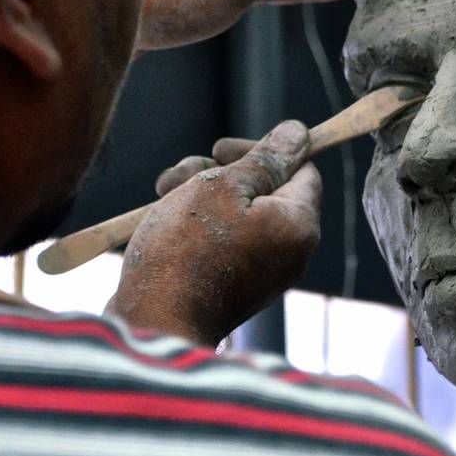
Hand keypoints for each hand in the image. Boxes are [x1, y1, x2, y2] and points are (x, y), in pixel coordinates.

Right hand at [106, 121, 321, 346]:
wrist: (154, 321)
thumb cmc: (187, 250)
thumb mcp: (223, 187)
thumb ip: (264, 158)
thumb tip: (299, 134)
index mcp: (298, 225)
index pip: (301, 168)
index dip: (263, 150)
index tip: (220, 150)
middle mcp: (289, 252)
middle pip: (265, 190)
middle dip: (220, 173)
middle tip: (182, 173)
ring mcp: (262, 273)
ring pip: (239, 213)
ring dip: (200, 194)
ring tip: (162, 195)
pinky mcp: (234, 287)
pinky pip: (226, 242)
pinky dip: (198, 225)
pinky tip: (163, 221)